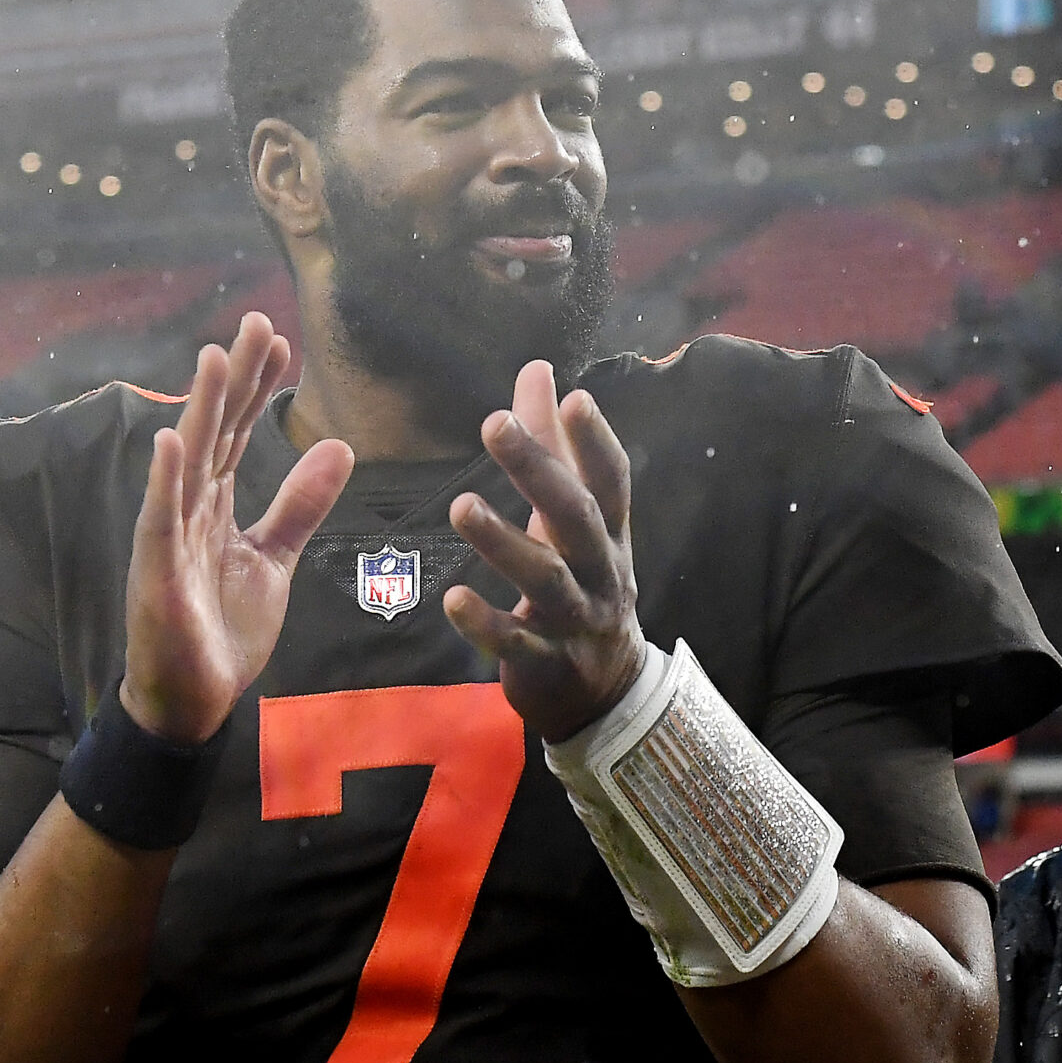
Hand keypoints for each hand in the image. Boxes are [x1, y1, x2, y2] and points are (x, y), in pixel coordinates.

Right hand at [120, 313, 351, 742]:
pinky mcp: (158, 571)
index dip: (256, 388)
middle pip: (215, 431)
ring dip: (200, 410)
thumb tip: (340, 448)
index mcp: (214, 504)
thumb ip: (300, 504)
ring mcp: (169, 537)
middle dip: (234, 379)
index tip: (279, 341)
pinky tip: (172, 440)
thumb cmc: (222, 626)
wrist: (193, 695)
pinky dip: (166, 480)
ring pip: (188, 462)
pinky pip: (161, 519)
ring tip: (214, 357)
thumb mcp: (273, 558)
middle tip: (255, 323)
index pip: (237, 433)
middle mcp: (187, 509)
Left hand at [445, 361, 644, 739]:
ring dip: (503, 541)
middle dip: (538, 470)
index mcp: (609, 535)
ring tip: (460, 506)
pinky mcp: (546, 663)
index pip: (610, 481)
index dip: (595, 441)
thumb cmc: (583, 586)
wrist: (606, 693)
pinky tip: (451, 599)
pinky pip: (516, 642)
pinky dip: (484, 624)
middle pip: (574, 517)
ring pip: (545, 577)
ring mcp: (575, 620)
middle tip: (494, 425)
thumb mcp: (575, 522)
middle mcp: (599, 573)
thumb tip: (538, 370)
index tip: (573, 398)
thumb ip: (554, 447)